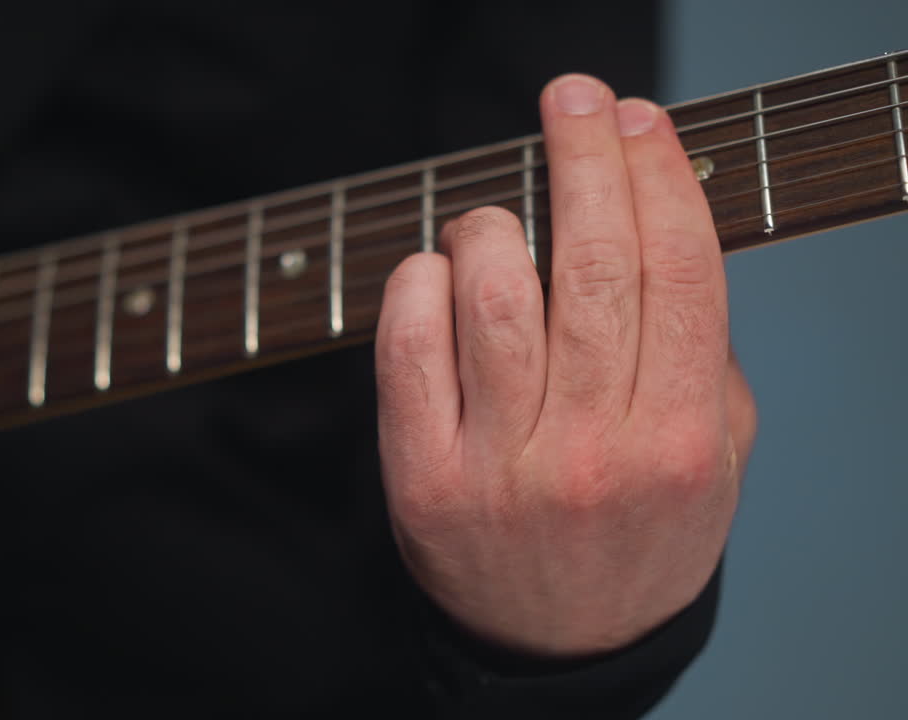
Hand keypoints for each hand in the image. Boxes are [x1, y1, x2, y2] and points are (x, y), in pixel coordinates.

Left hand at [374, 74, 757, 656]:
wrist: (560, 648)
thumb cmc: (640, 538)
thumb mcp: (712, 465)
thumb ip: (706, 360)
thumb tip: (662, 239)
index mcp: (679, 441)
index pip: (679, 275)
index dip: (660, 179)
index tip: (639, 120)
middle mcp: (592, 451)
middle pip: (591, 267)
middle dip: (584, 159)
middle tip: (573, 98)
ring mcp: (500, 467)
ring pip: (493, 295)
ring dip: (492, 224)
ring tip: (497, 214)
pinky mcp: (420, 478)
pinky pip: (408, 347)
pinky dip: (418, 283)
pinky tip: (435, 270)